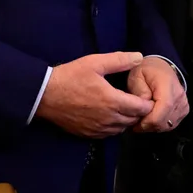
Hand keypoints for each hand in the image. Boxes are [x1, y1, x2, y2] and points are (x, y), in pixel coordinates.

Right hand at [36, 52, 153, 138]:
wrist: (45, 95)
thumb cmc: (69, 77)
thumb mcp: (95, 62)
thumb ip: (119, 60)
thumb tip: (139, 57)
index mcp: (113, 101)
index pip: (141, 108)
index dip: (148, 103)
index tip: (146, 95)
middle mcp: (108, 119)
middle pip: (134, 120)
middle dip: (139, 112)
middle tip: (137, 101)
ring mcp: (98, 128)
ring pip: (122, 129)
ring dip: (127, 120)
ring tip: (125, 108)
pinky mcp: (88, 134)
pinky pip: (109, 135)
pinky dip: (114, 127)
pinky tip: (110, 117)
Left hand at [128, 58, 187, 132]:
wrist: (160, 68)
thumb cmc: (146, 71)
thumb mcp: (136, 76)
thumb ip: (139, 92)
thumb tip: (144, 108)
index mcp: (167, 84)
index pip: (164, 107)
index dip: (150, 120)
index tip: (137, 124)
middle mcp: (179, 95)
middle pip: (166, 120)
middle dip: (149, 126)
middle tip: (136, 124)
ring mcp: (183, 103)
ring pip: (169, 125)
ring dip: (154, 127)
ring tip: (143, 121)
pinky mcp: (184, 109)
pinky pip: (172, 124)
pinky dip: (161, 125)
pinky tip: (152, 120)